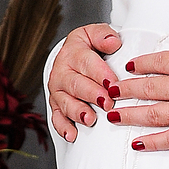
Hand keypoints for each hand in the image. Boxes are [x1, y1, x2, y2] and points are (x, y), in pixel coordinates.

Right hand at [48, 24, 123, 142]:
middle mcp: (62, 71)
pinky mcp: (56, 104)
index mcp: (73, 52)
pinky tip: (72, 134)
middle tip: (107, 103)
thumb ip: (103, 35)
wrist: (72, 56)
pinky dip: (63, 127)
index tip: (112, 83)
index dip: (100, 73)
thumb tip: (113, 42)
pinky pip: (57, 117)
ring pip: (65, 102)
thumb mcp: (95, 33)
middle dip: (92, 95)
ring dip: (78, 112)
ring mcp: (58, 90)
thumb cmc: (88, 47)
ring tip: (90, 119)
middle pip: (76, 84)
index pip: (86, 62)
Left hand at [110, 25, 168, 150]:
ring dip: (130, 114)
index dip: (140, 64)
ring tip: (113, 115)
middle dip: (125, 89)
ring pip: (153, 113)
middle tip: (109, 91)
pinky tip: (137, 143)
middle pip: (148, 87)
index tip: (129, 66)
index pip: (158, 62)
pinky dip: (152, 142)